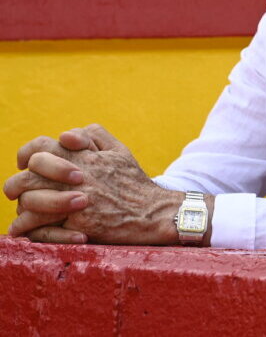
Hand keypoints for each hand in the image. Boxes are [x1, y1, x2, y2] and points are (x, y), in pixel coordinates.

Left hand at [6, 125, 180, 244]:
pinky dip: (27, 227)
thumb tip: (65, 135)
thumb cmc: (134, 182)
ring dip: (22, 206)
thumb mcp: (120, 151)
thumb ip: (94, 135)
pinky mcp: (76, 224)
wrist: (152, 213)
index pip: (40, 147)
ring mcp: (74, 201)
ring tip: (24, 211)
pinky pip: (38, 225)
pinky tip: (27, 228)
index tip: (26, 164)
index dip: (26, 154)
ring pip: (28, 201)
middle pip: (27, 176)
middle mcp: (76, 176)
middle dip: (16, 185)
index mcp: (84, 157)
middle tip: (17, 191)